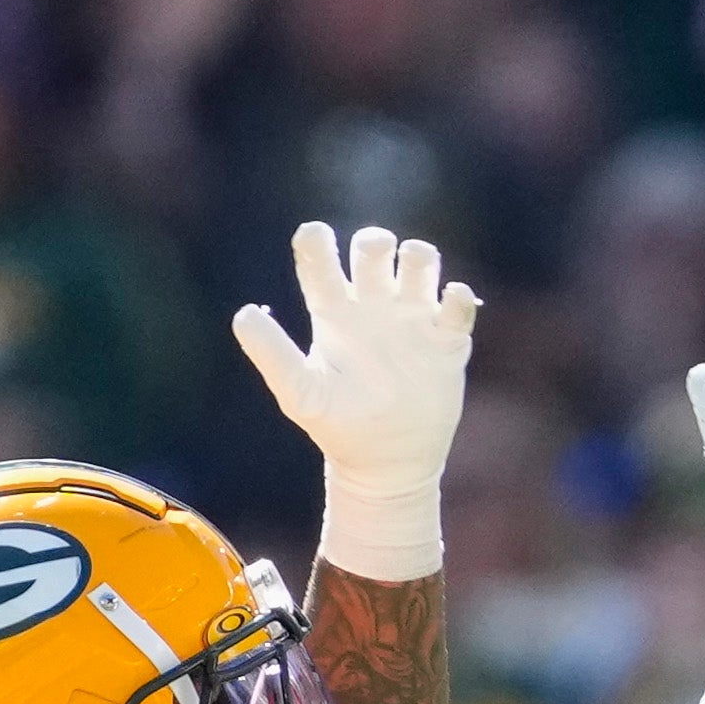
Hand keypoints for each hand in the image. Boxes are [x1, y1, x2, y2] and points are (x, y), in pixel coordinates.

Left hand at [234, 222, 481, 579]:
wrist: (386, 465)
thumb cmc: (338, 427)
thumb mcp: (300, 394)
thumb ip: (272, 354)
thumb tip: (244, 314)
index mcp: (333, 311)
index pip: (320, 252)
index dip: (316, 239)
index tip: (318, 244)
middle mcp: (373, 307)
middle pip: (375, 246)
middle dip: (375, 242)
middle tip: (373, 264)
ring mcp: (413, 322)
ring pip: (421, 261)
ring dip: (420, 258)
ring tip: (413, 283)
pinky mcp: (447, 343)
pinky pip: (460, 303)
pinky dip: (458, 297)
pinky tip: (446, 310)